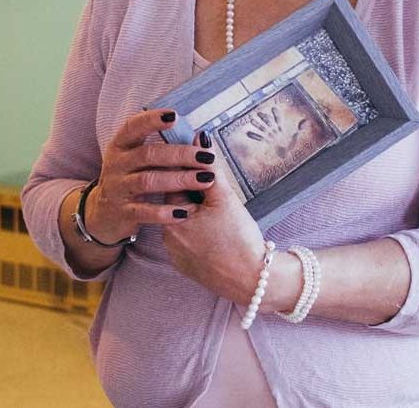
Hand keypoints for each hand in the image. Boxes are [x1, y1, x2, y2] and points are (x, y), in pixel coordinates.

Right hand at [85, 110, 216, 243]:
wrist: (103, 215)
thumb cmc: (129, 180)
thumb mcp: (134, 159)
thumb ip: (159, 147)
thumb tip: (199, 135)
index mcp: (120, 146)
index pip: (133, 127)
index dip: (152, 120)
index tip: (175, 115)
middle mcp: (116, 164)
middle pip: (148, 154)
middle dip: (180, 154)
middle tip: (207, 156)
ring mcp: (118, 188)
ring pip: (148, 180)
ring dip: (178, 179)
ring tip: (205, 180)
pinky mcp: (122, 212)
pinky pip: (144, 211)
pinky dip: (164, 212)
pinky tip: (184, 213)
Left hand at [163, 140, 266, 303]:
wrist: (252, 282)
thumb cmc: (239, 240)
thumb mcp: (226, 199)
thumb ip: (210, 167)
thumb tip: (201, 138)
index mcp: (172, 218)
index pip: (174, 183)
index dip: (193, 175)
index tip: (208, 175)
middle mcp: (166, 237)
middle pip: (177, 202)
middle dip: (195, 195)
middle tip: (218, 200)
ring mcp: (174, 254)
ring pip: (182, 222)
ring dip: (197, 214)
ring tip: (220, 218)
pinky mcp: (184, 267)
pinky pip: (186, 242)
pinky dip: (198, 234)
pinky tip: (216, 235)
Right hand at [246, 106, 305, 158]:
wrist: (285, 154)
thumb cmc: (291, 144)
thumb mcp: (296, 136)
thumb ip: (300, 128)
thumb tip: (306, 120)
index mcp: (281, 127)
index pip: (278, 118)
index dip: (276, 113)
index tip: (273, 108)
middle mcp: (274, 129)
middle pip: (268, 121)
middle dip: (264, 117)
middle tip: (259, 113)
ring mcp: (269, 135)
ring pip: (262, 128)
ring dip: (257, 124)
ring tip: (251, 120)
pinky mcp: (265, 141)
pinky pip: (258, 137)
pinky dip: (253, 135)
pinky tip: (247, 133)